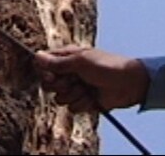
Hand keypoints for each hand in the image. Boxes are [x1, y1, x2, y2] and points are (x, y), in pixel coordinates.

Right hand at [33, 45, 149, 112]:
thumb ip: (58, 62)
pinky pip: (71, 107)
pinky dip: (82, 103)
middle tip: (74, 80)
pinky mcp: (82, 101)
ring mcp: (76, 87)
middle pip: (48, 83)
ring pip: (59, 98)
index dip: (45, 71)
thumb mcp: (81, 61)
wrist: (128, 83)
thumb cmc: (107, 66)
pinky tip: (93, 97)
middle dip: (60, 85)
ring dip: (73, 94)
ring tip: (87, 87)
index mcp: (68, 57)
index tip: (52, 74)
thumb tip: (36, 56)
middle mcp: (69, 72)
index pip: (45, 64)